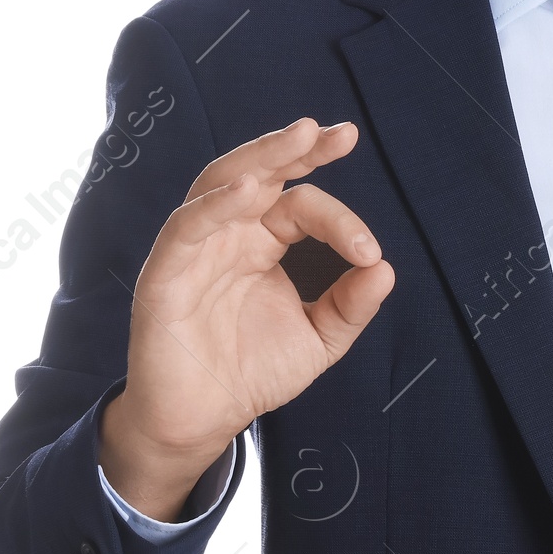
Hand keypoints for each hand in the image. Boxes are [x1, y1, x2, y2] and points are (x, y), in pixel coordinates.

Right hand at [99, 119, 392, 518]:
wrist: (203, 421)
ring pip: (221, 183)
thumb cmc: (252, 373)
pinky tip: (247, 189)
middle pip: (260, 173)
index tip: (370, 251)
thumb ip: (350, 306)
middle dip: (298, 148)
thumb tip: (387, 269)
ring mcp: (195, 249)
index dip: (340, 220)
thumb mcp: (318, 339)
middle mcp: (229, 234)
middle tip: (341, 133)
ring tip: (301, 136)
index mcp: (262, 241)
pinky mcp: (165, 273)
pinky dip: (216, 204)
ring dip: (261, 157)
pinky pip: (187, 227)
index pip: (301, 205)